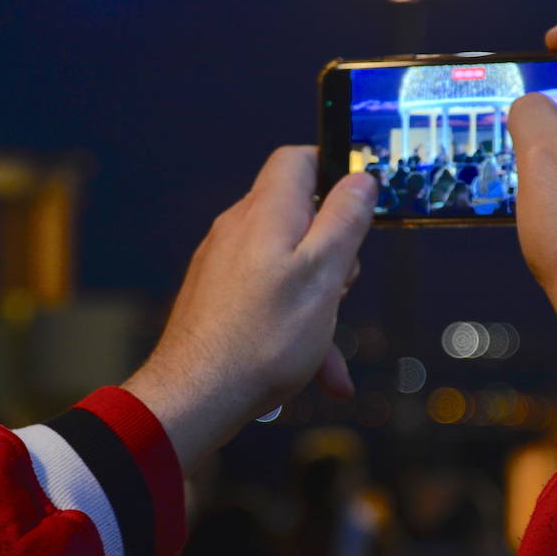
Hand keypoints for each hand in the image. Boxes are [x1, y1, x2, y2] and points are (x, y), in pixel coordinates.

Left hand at [122, 147, 375, 472]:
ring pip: (287, 266)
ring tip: (327, 347)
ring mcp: (224, 263)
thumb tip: (360, 179)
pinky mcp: (217, 296)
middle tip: (342, 287)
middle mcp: (238, 229)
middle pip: (298, 216)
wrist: (195, 396)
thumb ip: (344, 221)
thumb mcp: (324, 274)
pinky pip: (267, 297)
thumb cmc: (262, 338)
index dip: (332, 169)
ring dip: (317, 301)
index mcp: (266, 213)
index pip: (296, 160)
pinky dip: (293, 324)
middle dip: (331, 251)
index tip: (359, 201)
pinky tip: (316, 370)